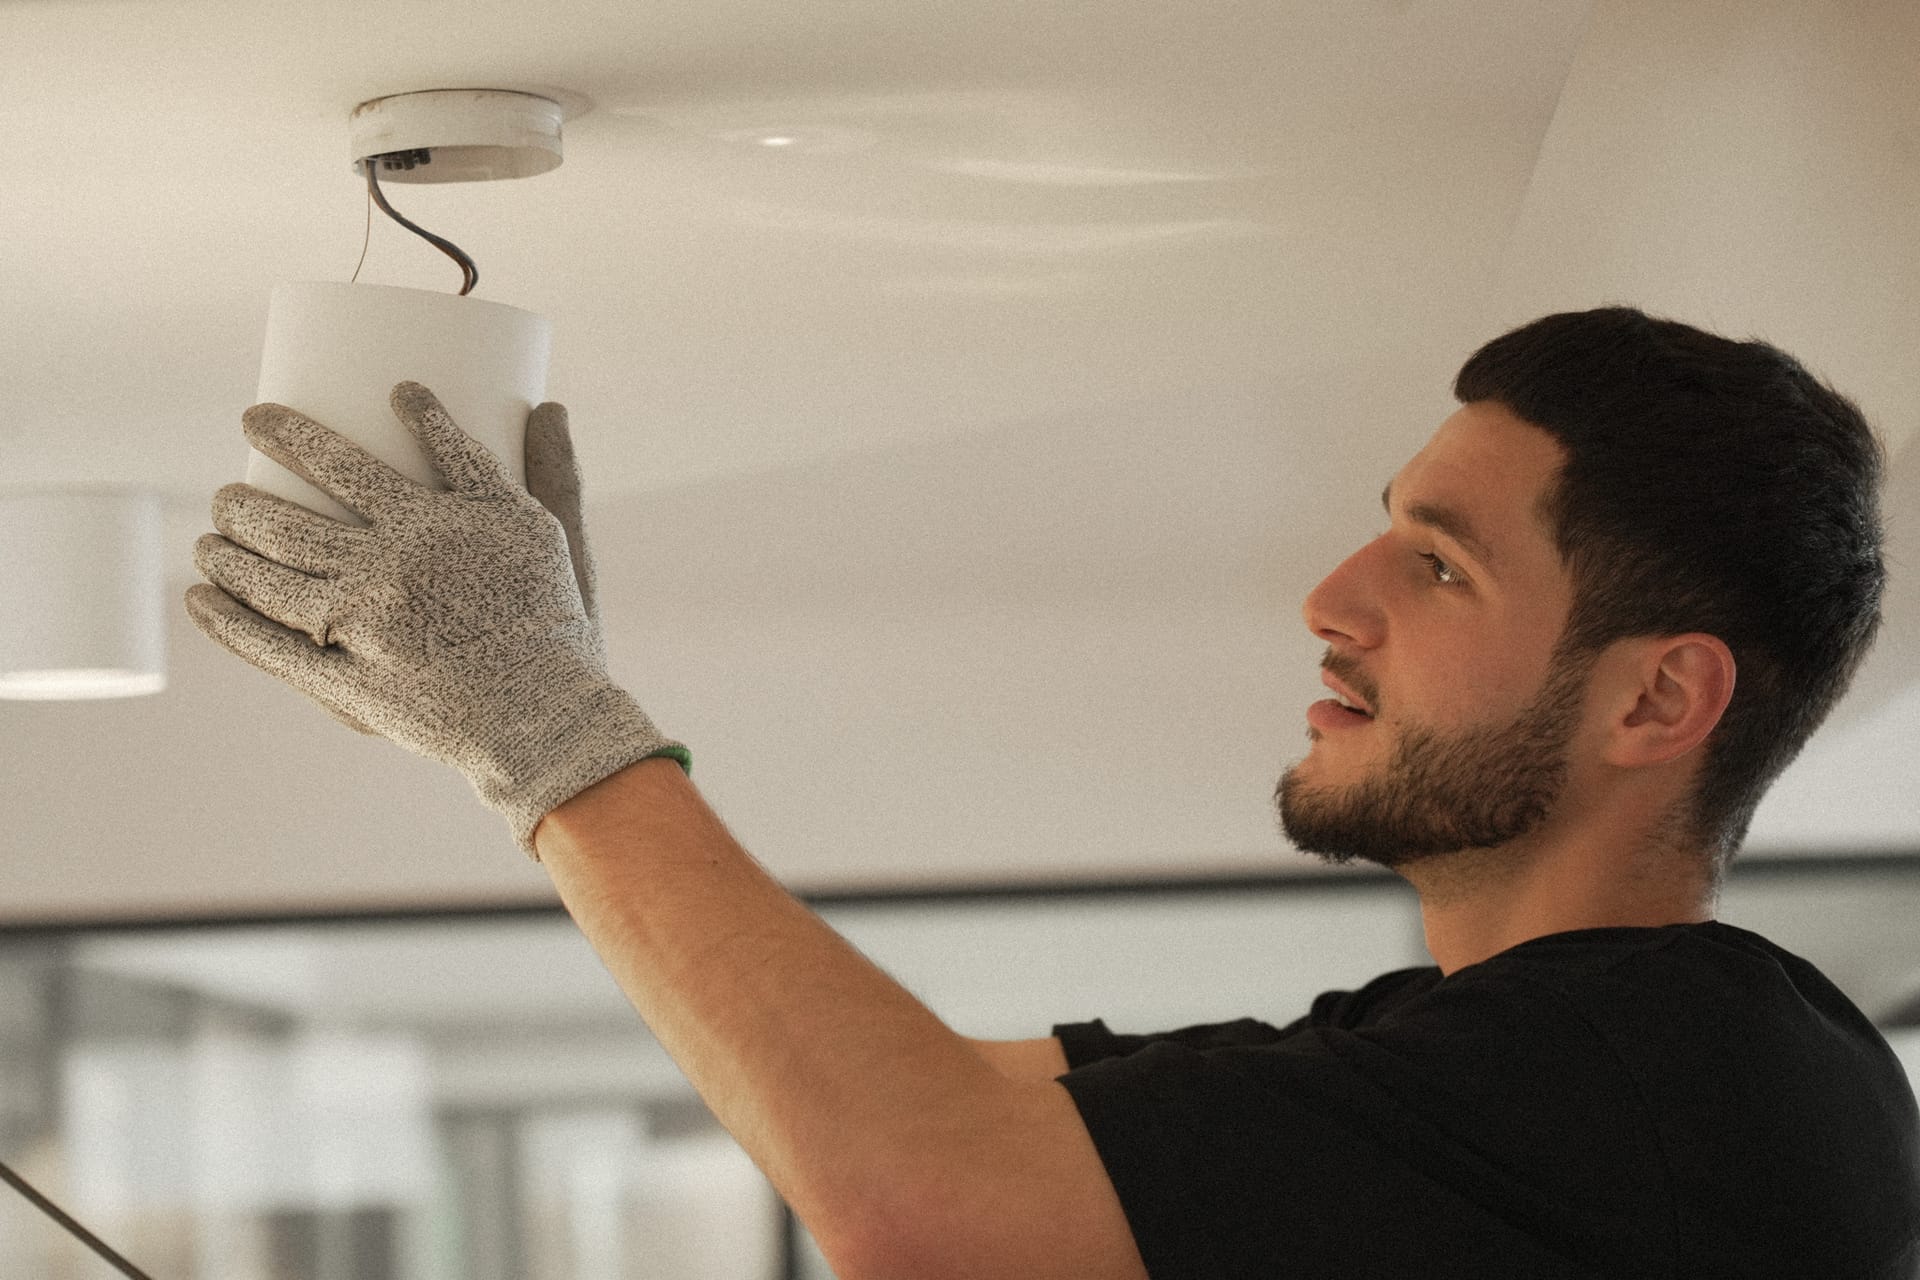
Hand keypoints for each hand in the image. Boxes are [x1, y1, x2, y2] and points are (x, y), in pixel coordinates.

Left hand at [184, 381, 688, 856]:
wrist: (548, 718)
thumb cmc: (558, 625)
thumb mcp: (556, 537)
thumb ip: (550, 470)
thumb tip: (550, 403)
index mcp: (433, 523)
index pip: (344, 463)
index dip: (293, 435)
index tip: (261, 421)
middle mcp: (388, 567)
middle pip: (288, 521)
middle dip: (239, 500)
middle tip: (223, 491)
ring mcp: (362, 627)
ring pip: (268, 577)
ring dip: (225, 551)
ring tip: (208, 538)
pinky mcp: (347, 684)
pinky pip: (270, 647)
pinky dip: (225, 620)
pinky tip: (199, 599)